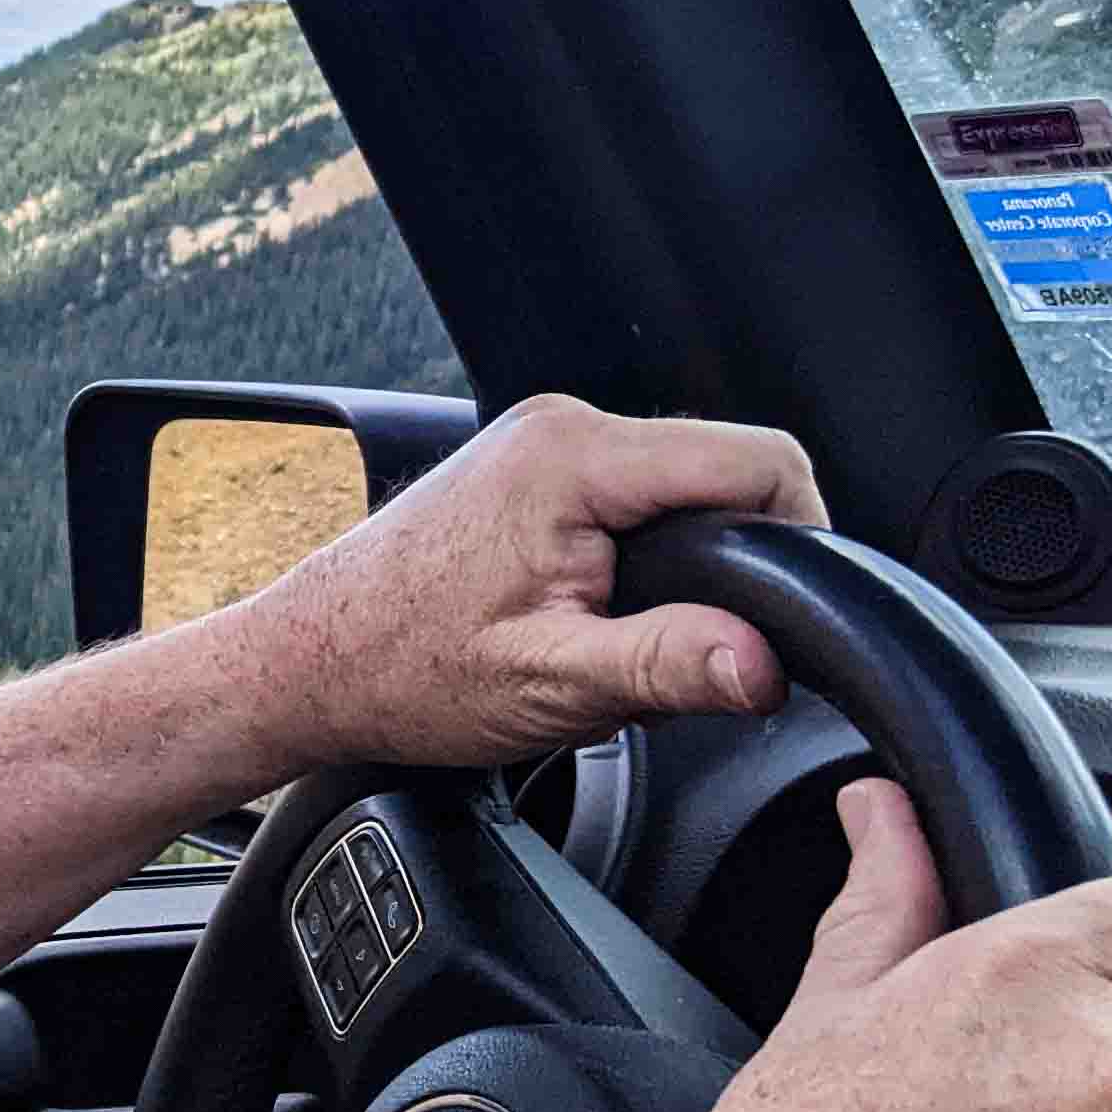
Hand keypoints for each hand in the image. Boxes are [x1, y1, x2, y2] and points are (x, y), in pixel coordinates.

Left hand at [233, 393, 826, 767]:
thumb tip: (763, 664)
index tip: (789, 616)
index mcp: (576, 457)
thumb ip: (667, 664)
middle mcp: (563, 428)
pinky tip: (599, 615)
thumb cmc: (401, 667)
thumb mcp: (550, 683)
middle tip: (692, 648)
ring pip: (685, 491)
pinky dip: (643, 559)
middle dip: (736, 565)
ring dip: (687, 568)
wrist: (308, 662)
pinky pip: (637, 500)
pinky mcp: (534, 469)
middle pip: (728, 474)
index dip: (803, 540)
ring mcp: (545, 443)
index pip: (759, 463)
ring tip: (629, 638)